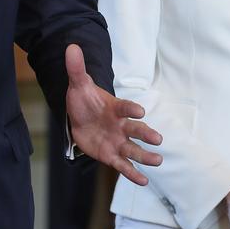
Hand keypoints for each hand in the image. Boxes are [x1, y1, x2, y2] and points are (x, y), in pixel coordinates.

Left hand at [65, 44, 162, 185]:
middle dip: (146, 134)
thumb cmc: (84, 100)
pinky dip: (132, 173)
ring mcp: (117, 141)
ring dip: (145, 155)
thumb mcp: (78, 84)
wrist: (80, 116)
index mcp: (115, 107)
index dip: (131, 108)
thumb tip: (70, 46)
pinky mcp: (111, 155)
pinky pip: (123, 164)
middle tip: (158, 140)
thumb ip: (77, 68)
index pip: (125, 107)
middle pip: (135, 129)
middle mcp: (120, 125)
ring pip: (133, 149)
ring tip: (158, 161)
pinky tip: (143, 181)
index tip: (140, 110)